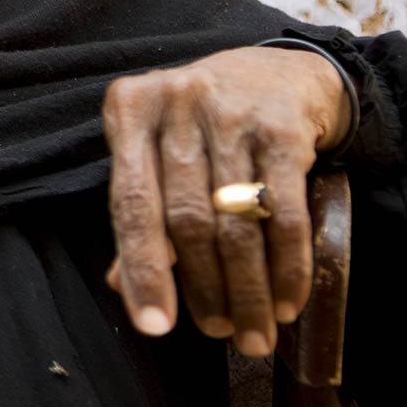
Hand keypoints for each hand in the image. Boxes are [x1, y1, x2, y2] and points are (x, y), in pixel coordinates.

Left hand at [102, 45, 352, 356]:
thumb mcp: (158, 151)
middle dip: (204, 289)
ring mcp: (231, 113)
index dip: (142, 270)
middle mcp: (177, 105)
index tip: (154, 327)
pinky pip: (286, 215)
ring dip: (248, 290)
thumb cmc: (200, 124)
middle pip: (186, 219)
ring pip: (236, 222)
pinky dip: (288, 267)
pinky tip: (287, 302)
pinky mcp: (284, 129)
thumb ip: (140, 211)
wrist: (279, 72)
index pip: (131, 203)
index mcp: (130, 110)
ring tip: (253, 333)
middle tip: (219, 335)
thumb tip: (119, 285)